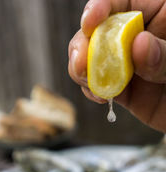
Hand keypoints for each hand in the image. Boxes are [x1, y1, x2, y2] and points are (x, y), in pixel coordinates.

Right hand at [68, 0, 165, 131]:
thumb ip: (163, 52)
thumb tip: (139, 45)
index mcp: (156, 12)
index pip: (120, 1)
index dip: (100, 7)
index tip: (90, 22)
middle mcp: (136, 35)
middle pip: (98, 31)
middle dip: (84, 45)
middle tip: (81, 63)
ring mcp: (126, 61)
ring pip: (91, 58)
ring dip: (83, 70)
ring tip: (91, 82)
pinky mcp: (121, 85)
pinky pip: (98, 83)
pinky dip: (93, 90)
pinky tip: (101, 96)